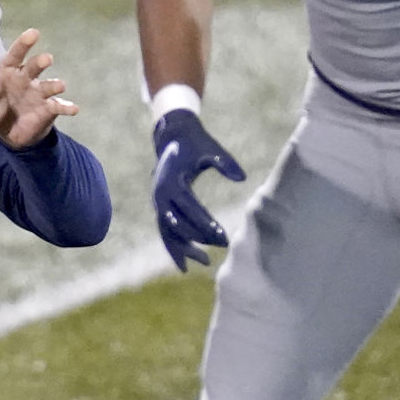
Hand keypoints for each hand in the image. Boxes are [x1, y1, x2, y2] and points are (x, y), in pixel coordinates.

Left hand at [0, 28, 77, 149]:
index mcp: (8, 73)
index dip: (23, 44)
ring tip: (59, 85)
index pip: (15, 56)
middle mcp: (26, 80)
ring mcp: (39, 94)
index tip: (34, 33)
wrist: (8, 132)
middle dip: (40, 63)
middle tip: (46, 59)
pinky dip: (67, 107)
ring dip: (55, 85)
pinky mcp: (48, 110)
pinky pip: (59, 107)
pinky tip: (73, 108)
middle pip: (34, 68)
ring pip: (49, 86)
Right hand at [151, 109, 244, 271]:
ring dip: (185, 249)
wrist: (172, 136)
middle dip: (201, 237)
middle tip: (225, 245)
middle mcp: (160, 196)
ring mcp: (157, 203)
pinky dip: (176, 247)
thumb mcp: (210, 148)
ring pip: (168, 233)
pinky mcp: (160, 208)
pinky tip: (188, 263)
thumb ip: (225, 162)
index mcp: (171, 181)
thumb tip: (242, 178)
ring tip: (206, 262)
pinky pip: (166, 232)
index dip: (206, 223)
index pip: (190, 208)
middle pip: (178, 224)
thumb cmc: (195, 143)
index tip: (224, 236)